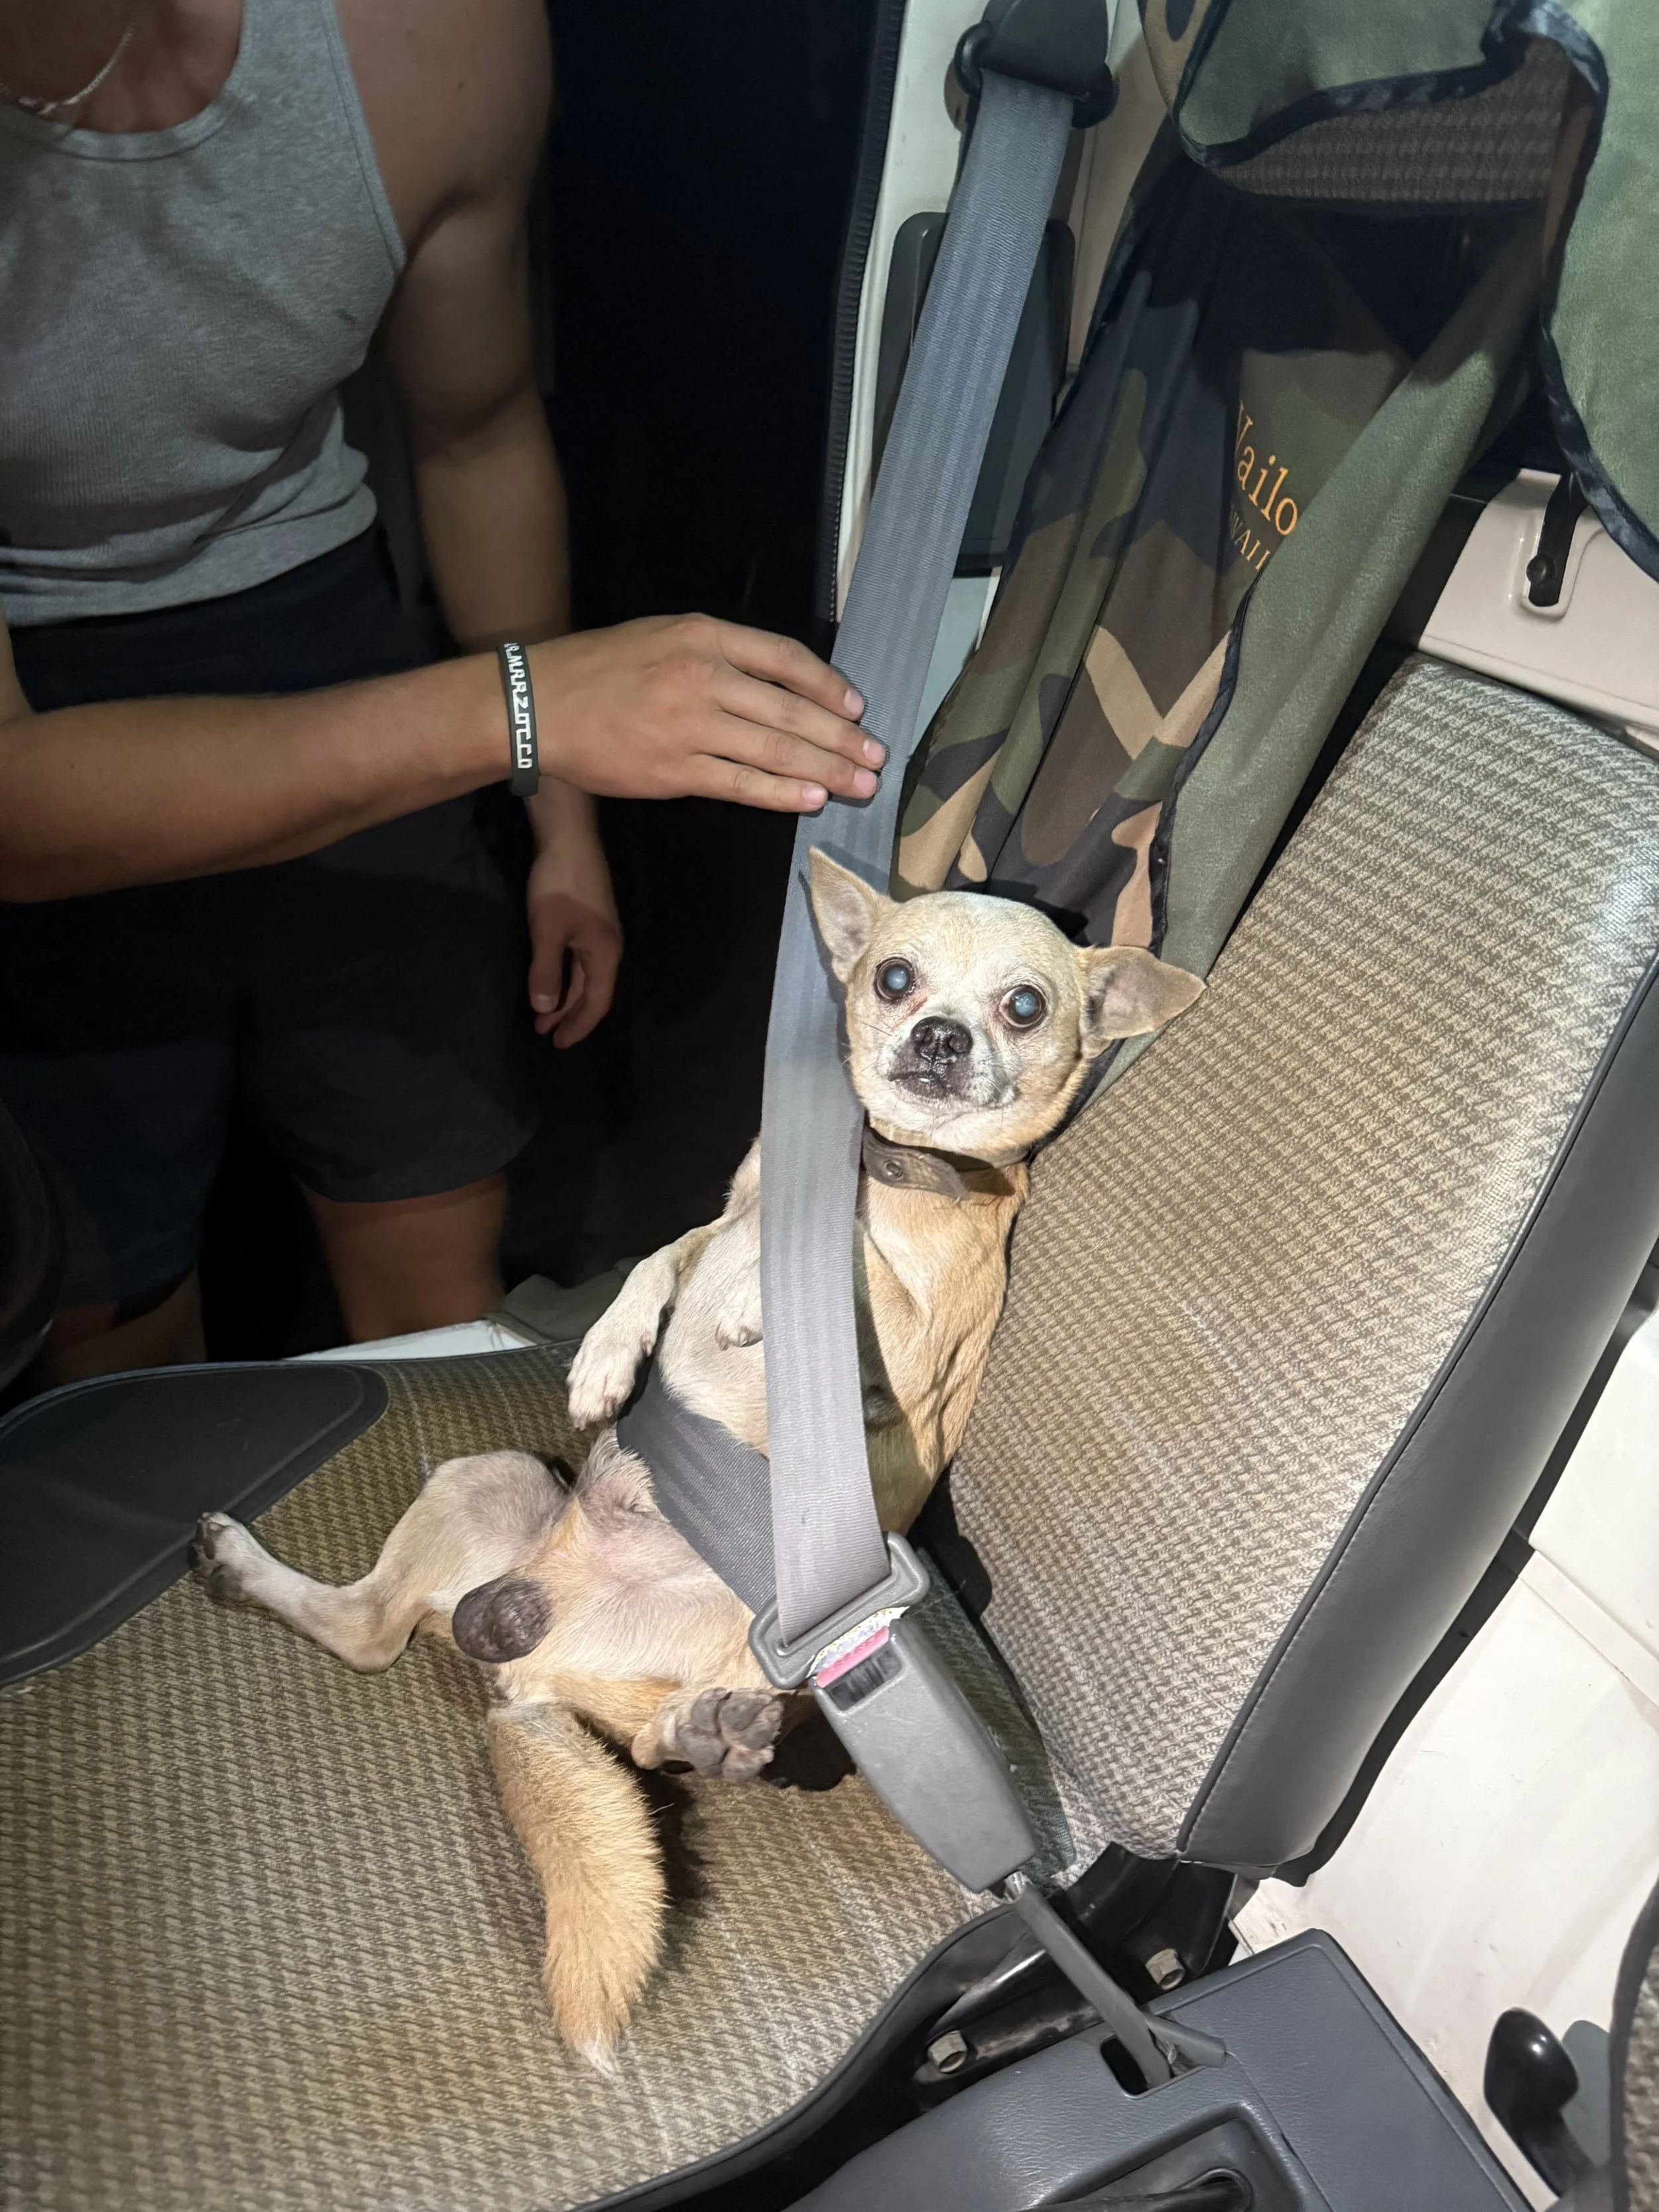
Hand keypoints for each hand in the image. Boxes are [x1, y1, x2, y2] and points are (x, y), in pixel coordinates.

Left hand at [524, 787, 622, 1045]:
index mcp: (605, 954)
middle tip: (545, 1033)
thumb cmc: (559, 885)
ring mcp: (600, 933)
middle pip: (593, 992)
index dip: (578, 1026)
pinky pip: (580, 960)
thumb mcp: (547, 930)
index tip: (557, 1043)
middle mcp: (608, 947)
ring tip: (542, 1013)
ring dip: (565, 996)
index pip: (597, 1003)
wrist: (568, 837)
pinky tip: (550, 978)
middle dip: (569, 1015)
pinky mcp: (589, 920)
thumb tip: (545, 1009)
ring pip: (585, 976)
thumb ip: (546, 971)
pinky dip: (565, 976)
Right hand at [528, 615, 884, 812]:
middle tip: (876, 757)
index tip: (856, 709)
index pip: (784, 658)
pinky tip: (812, 799)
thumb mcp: (663, 635)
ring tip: (860, 784)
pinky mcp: (674, 770)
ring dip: (825, 769)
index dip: (827, 686)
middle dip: (841, 737)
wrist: (540, 704)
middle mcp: (703, 676)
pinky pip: (740, 782)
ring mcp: (690, 725)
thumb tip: (778, 684)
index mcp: (703, 636)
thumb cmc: (602, 669)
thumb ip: (719, 653)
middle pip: (790, 708)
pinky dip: (780, 792)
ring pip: (773, 748)